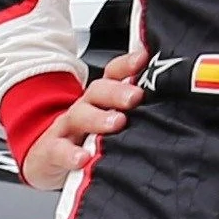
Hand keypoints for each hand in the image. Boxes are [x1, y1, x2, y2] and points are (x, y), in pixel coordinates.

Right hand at [22, 48, 147, 189]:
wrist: (45, 158)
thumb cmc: (86, 139)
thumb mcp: (109, 123)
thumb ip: (136, 114)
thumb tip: (172, 108)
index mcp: (100, 99)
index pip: (113, 74)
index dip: (127, 65)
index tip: (143, 59)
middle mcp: (84, 107)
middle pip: (98, 91)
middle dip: (117, 91)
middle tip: (135, 97)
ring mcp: (67, 128)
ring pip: (80, 116)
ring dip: (98, 118)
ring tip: (116, 123)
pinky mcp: (51, 151)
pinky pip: (59, 150)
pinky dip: (70, 154)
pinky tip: (83, 158)